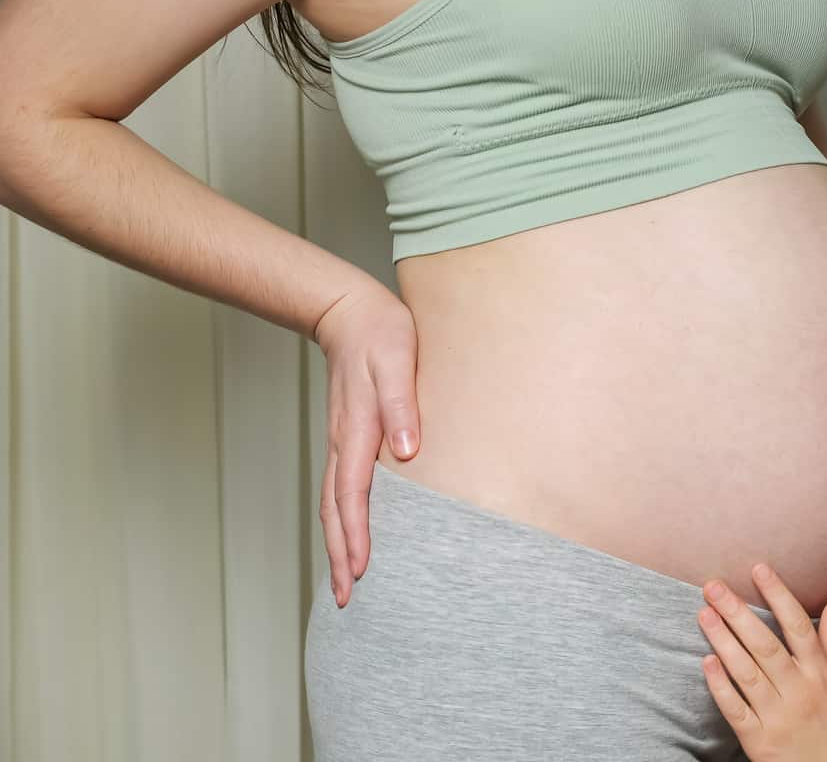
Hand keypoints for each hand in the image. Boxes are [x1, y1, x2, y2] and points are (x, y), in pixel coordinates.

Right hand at [312, 282, 420, 606]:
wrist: (350, 311)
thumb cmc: (382, 333)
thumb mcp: (397, 361)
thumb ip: (402, 405)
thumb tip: (408, 452)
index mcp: (357, 430)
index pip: (353, 494)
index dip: (357, 535)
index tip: (359, 571)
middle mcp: (343, 443)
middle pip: (336, 511)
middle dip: (339, 556)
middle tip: (345, 601)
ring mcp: (341, 442)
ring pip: (334, 504)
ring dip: (337, 544)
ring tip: (344, 583)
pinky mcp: (347, 438)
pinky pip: (341, 490)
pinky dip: (341, 520)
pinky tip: (350, 536)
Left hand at [698, 564, 826, 761]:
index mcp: (821, 675)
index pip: (799, 626)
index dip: (778, 595)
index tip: (759, 569)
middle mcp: (800, 691)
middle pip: (765, 644)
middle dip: (737, 612)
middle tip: (714, 586)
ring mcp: (779, 716)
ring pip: (746, 672)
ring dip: (723, 640)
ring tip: (704, 614)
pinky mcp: (759, 741)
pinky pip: (735, 709)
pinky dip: (720, 686)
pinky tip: (706, 662)